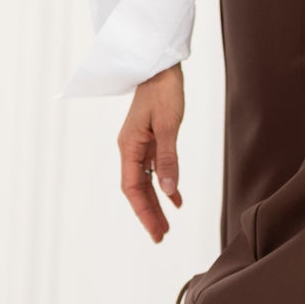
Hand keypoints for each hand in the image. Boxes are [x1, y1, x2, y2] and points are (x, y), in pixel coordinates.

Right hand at [118, 64, 184, 241]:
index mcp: (129, 147)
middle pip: (138, 189)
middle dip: (149, 214)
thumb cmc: (163, 91)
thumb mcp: (168, 124)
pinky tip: (175, 198)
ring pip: (146, 181)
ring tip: (166, 226)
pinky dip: (165, 185)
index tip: (155, 231)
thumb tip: (169, 189)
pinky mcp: (150, 140)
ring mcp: (140, 145)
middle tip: (161, 237)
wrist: (160, 65)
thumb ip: (168, 157)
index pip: (133, 187)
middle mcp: (130, 149)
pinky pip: (155, 169)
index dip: (143, 211)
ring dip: (156, 203)